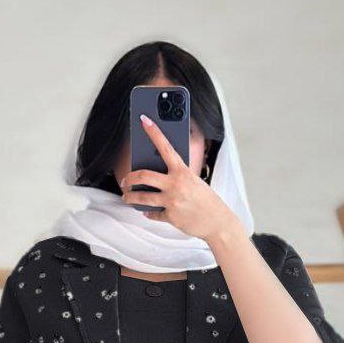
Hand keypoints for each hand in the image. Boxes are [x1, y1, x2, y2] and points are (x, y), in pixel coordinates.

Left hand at [119, 114, 241, 244]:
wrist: (218, 223)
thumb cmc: (208, 201)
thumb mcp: (194, 182)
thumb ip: (178, 177)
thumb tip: (158, 176)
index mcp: (183, 171)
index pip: (165, 146)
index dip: (153, 132)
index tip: (143, 119)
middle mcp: (175, 184)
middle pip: (144, 176)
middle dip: (129, 178)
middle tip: (125, 180)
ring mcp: (172, 201)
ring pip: (142, 197)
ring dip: (130, 197)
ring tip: (126, 196)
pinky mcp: (170, 217)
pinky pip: (153, 214)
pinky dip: (149, 213)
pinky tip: (148, 212)